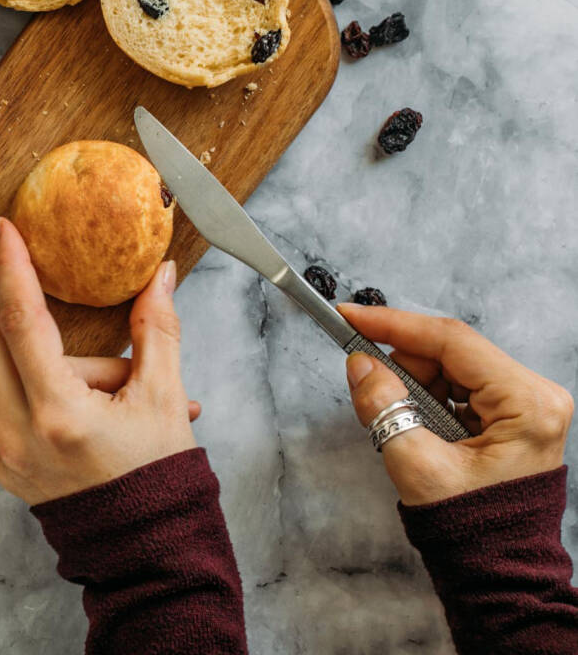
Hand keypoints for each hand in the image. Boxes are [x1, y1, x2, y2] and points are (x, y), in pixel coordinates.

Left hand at [0, 216, 198, 505]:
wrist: (148, 558)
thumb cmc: (160, 485)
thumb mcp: (165, 401)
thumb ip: (158, 329)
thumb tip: (161, 275)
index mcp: (59, 416)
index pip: (22, 323)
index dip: (11, 269)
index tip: (2, 230)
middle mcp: (19, 435)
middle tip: (2, 246)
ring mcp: (6, 454)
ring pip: (16, 374)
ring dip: (58, 359)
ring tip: (123, 388)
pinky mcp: (7, 464)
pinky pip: (19, 403)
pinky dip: (52, 388)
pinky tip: (99, 404)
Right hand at [340, 303, 572, 505]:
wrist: (498, 569)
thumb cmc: (471, 526)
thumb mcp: (418, 465)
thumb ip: (384, 408)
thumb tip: (360, 364)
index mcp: (526, 403)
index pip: (451, 340)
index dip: (394, 324)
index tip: (350, 316)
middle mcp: (534, 394)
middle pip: (449, 352)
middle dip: (402, 365)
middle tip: (368, 385)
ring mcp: (525, 403)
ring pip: (449, 367)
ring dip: (413, 385)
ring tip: (402, 423)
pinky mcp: (512, 413)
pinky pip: (456, 386)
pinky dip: (426, 398)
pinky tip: (416, 424)